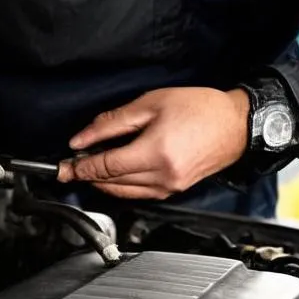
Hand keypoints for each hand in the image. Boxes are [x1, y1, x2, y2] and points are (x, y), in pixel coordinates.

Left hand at [57, 87, 250, 199]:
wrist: (236, 124)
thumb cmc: (199, 109)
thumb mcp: (150, 104)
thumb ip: (111, 123)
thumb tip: (82, 138)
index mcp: (155, 153)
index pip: (105, 166)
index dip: (79, 166)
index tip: (62, 166)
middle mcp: (163, 177)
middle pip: (111, 182)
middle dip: (86, 175)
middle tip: (67, 167)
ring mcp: (170, 187)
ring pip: (123, 192)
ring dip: (102, 182)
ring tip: (87, 168)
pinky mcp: (175, 190)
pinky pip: (139, 194)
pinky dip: (122, 186)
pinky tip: (113, 174)